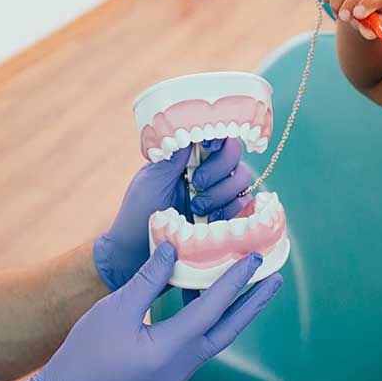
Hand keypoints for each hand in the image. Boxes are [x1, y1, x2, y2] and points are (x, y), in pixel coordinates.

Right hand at [9, 242, 282, 380]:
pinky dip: (203, 324)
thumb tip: (172, 250)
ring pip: (212, 340)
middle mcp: (181, 368)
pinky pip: (193, 347)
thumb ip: (148, 280)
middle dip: (252, 304)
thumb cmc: (84, 356)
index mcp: (171, 350)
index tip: (254, 257)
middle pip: (227, 331)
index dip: (234, 281)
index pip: (212, 309)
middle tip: (275, 279)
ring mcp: (174, 379)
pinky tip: (197, 305)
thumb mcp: (115, 310)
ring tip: (242, 287)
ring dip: (228, 314)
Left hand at [93, 137, 253, 290]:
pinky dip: (232, 210)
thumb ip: (174, 154)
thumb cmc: (138, 212)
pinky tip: (211, 220)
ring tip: (197, 208)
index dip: (218, 134)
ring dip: (222, 192)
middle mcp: (206, 171)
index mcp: (187, 157)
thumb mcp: (152, 179)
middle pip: (235, 153)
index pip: (214, 134)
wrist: (135, 253)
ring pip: (242, 179)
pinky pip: (245, 205)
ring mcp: (218, 194)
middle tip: (196, 183)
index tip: (209, 144)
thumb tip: (191, 127)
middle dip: (220, 167)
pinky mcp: (226, 217)